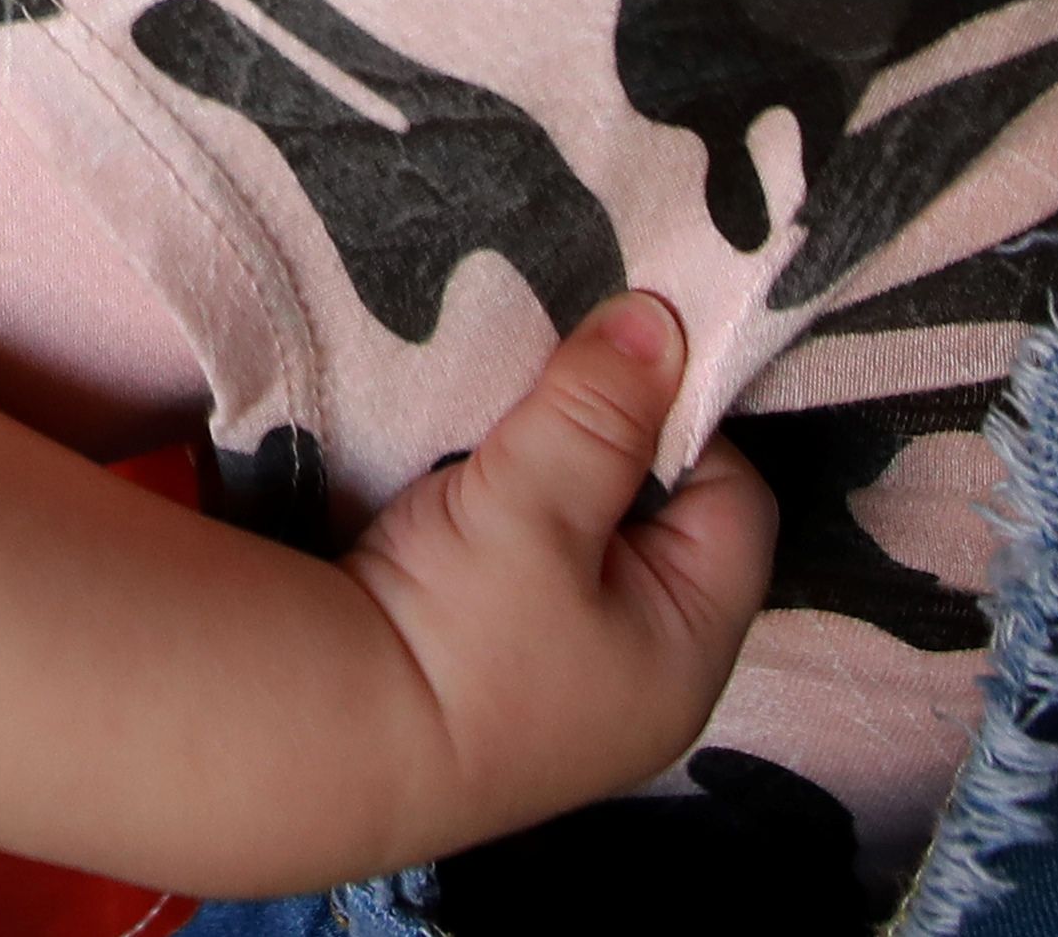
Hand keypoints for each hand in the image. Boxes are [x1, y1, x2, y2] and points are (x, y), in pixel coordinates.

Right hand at [334, 296, 778, 840]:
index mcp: (689, 649)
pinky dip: (496, 528)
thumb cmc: (463, 629)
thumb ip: (601, 408)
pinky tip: (456, 495)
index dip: (682, 422)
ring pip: (579, 546)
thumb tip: (659, 320)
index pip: (733, 502)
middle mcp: (640, 679)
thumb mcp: (538, 502)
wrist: (324, 738)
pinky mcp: (490, 678)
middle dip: (606, 449)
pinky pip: (520, 577)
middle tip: (547, 395)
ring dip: (543, 486)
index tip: (607, 376)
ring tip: (496, 442)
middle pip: (655, 523)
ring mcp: (563, 686)